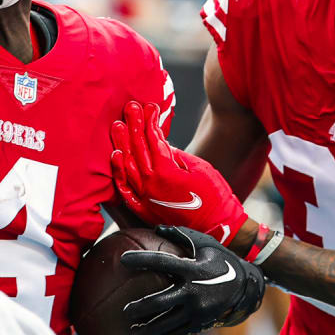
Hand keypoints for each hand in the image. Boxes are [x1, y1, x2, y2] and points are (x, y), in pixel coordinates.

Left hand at [110, 101, 248, 243]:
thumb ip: (176, 155)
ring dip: (122, 144)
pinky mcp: (144, 210)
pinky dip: (119, 174)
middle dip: (133, 125)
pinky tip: (116, 158)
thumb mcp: (199, 168)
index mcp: (166, 171)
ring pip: (127, 166)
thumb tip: (160, 143)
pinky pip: (125, 191)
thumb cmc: (215, 196)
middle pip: (137, 149)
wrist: (219, 228)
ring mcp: (145, 198)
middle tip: (130, 107)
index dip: (150, 121)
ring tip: (118, 126)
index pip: (153, 139)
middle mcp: (151, 184)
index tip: (149, 106)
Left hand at [120, 225, 265, 334]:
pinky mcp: (200, 323)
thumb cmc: (220, 260)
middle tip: (125, 311)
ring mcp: (197, 309)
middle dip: (139, 308)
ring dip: (147, 330)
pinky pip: (178, 334)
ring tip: (131, 332)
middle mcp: (193, 290)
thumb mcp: (204, 243)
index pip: (162, 262)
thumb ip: (180, 234)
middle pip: (160, 302)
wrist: (246, 286)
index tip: (123, 260)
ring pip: (167, 323)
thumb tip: (156, 227)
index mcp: (192, 268)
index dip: (142, 260)